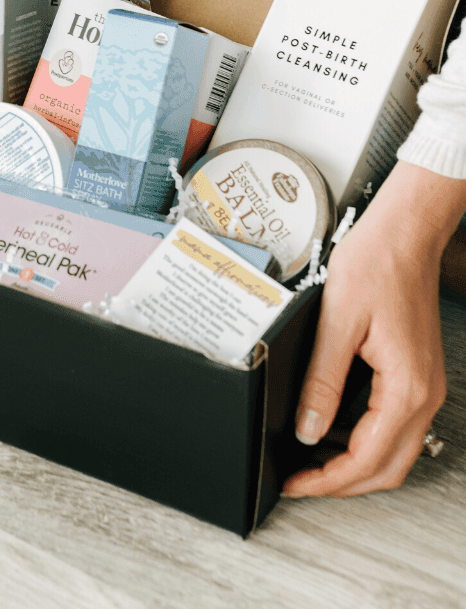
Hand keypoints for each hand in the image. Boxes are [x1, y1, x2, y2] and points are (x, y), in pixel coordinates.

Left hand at [283, 162, 465, 497]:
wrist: (403, 234)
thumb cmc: (375, 265)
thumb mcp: (337, 323)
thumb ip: (321, 381)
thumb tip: (308, 428)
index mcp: (406, 387)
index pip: (367, 458)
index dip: (327, 480)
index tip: (295, 485)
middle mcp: (423, 394)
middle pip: (387, 467)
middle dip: (343, 484)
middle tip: (300, 482)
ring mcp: (424, 385)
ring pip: (394, 450)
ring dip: (356, 465)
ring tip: (312, 462)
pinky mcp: (416, 373)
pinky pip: (395, 425)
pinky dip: (366, 441)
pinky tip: (335, 431)